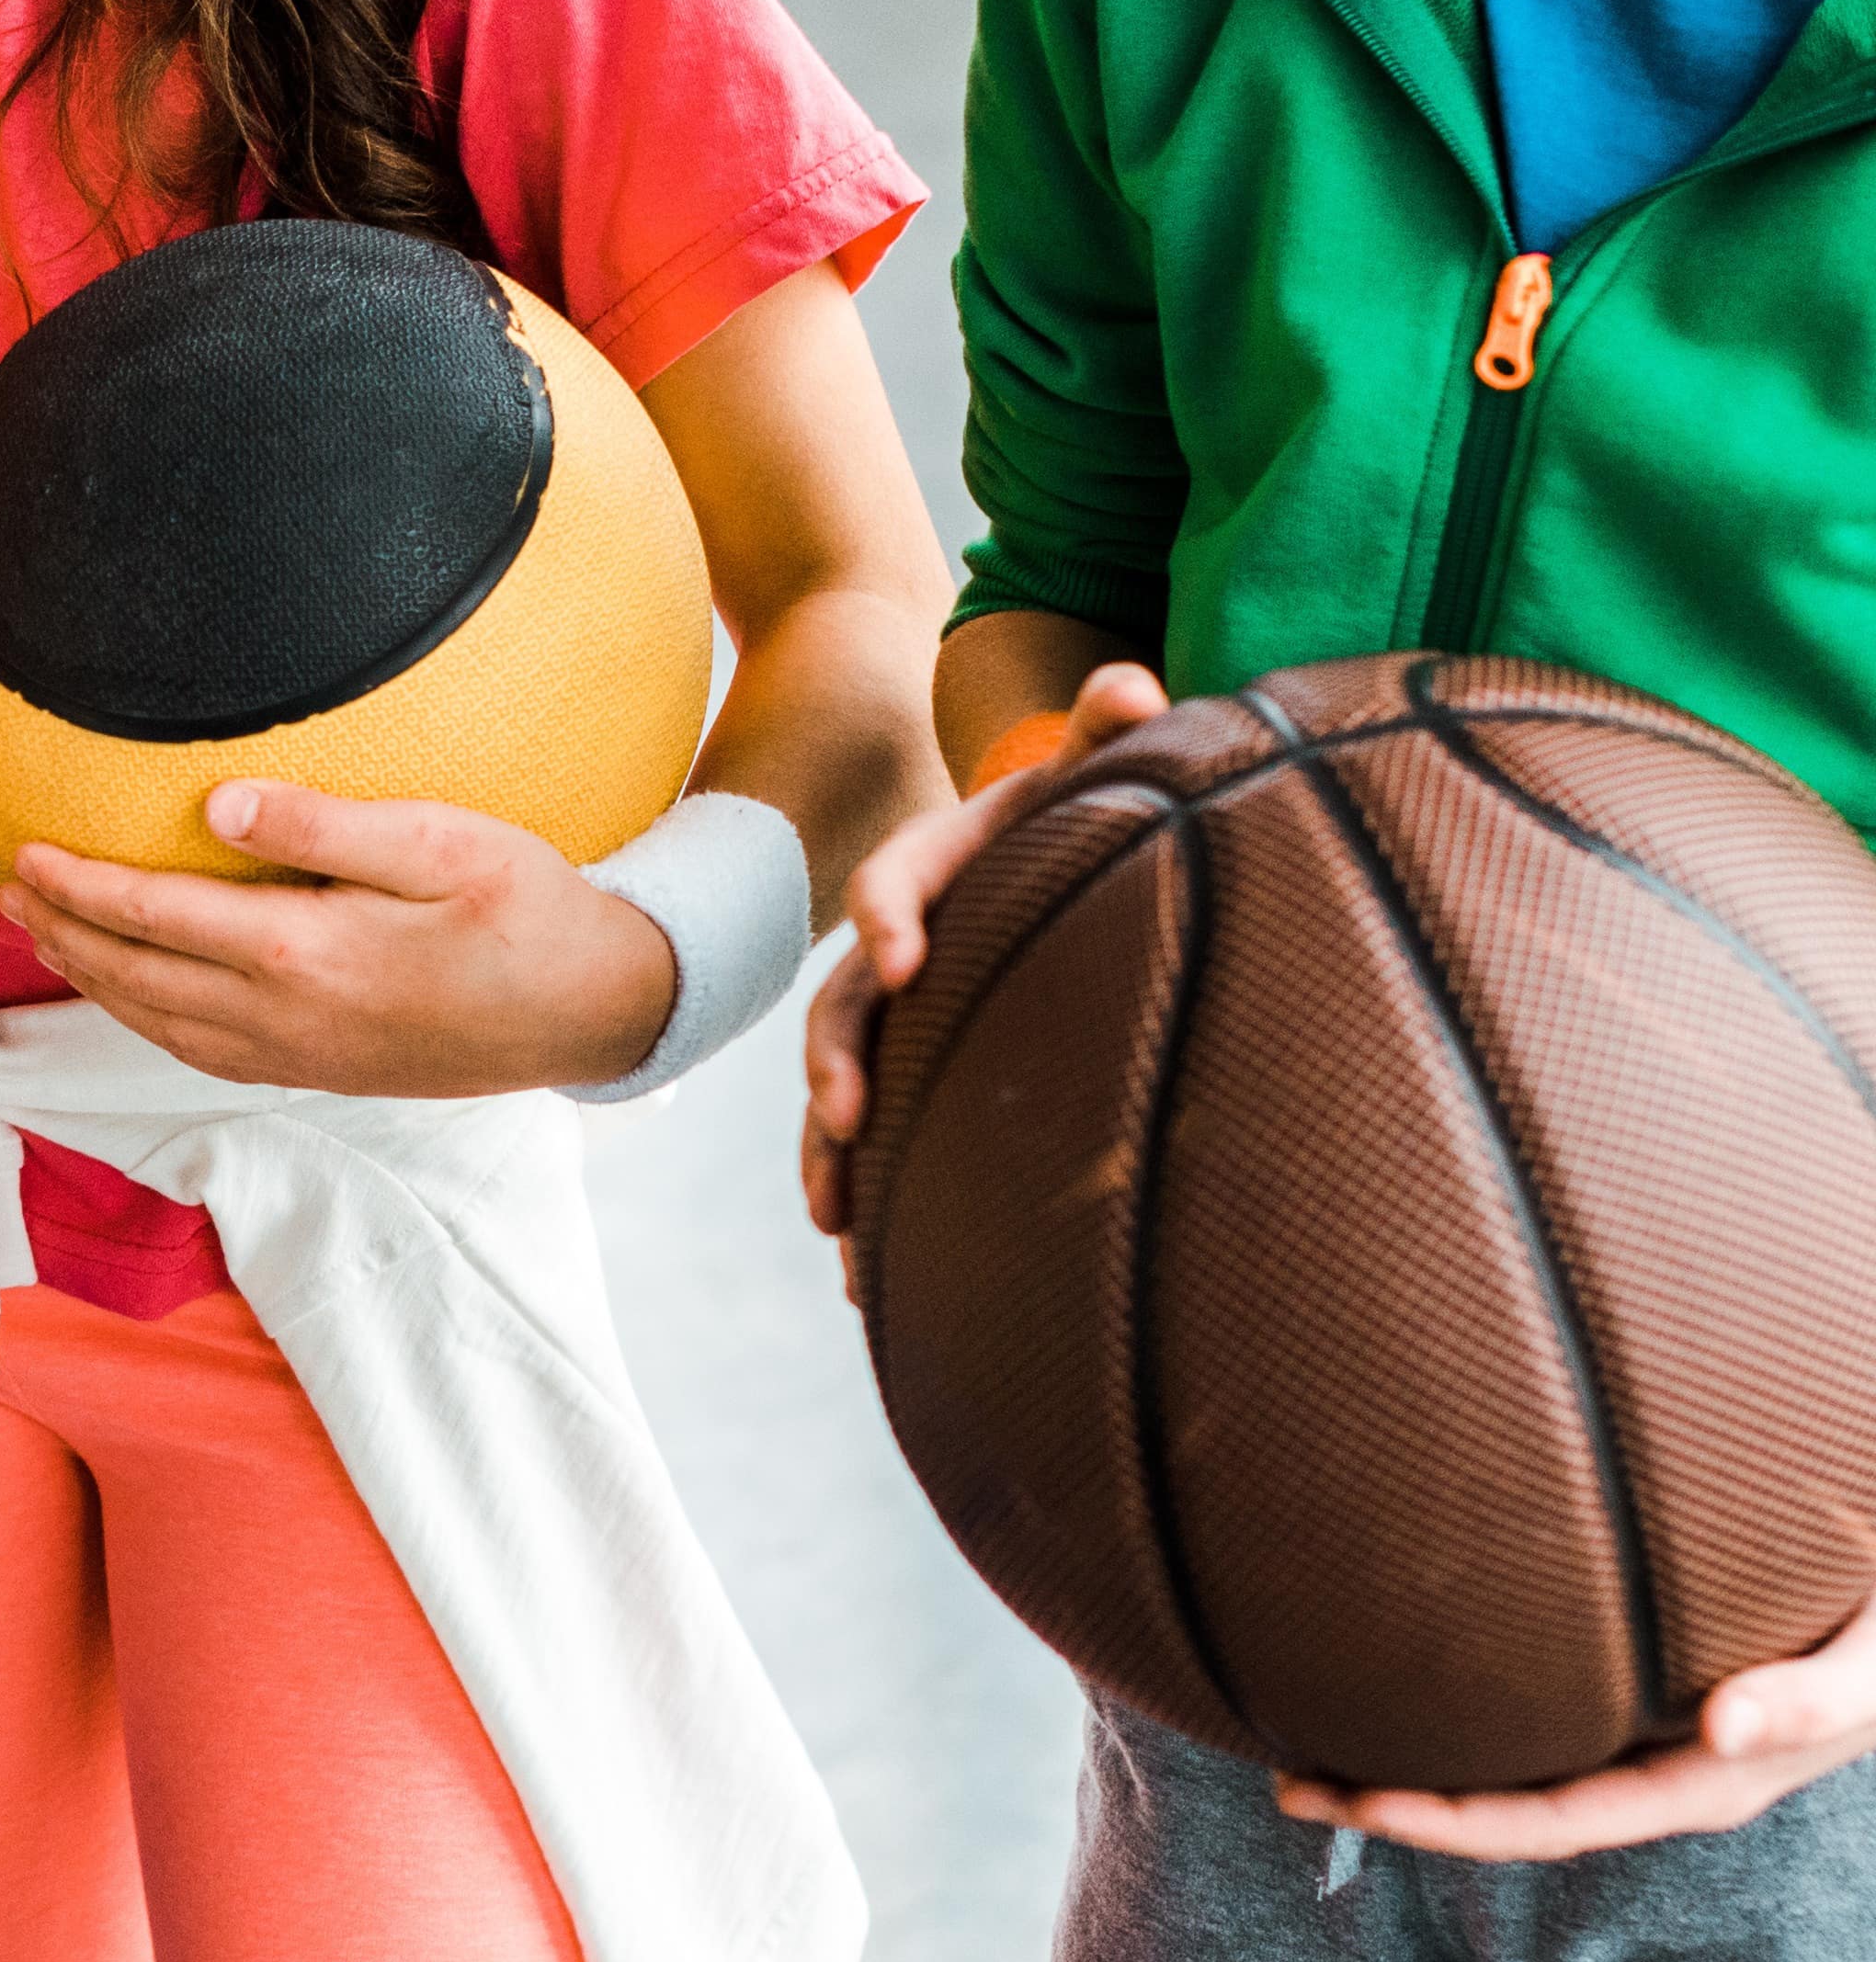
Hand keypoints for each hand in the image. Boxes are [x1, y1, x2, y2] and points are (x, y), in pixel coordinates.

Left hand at [3, 776, 681, 1096]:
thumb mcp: (441, 840)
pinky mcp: (320, 1070)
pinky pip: (200, 1049)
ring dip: (94, 978)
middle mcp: (284, 1017)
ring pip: (159, 1022)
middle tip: (9, 889)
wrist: (596, 1011)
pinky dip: (147, 1016)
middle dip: (64, 932)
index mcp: (303, 953)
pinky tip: (139, 990)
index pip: (153, 916)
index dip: (79, 885)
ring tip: (49, 934)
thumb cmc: (529, 909)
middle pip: (136, 977)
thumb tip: (214, 802)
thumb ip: (322, 824)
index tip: (24, 850)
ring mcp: (299, 1054)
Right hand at [797, 660, 1169, 1252]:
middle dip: (837, 1061)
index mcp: (940, 866)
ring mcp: (906, 1014)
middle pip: (848, 1001)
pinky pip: (878, 1135)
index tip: (904, 960)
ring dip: (831, 1151)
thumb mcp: (1097, 757)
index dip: (890, 913)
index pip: (897, 881)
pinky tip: (868, 1278)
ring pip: (845, 1083)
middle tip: (846, 1115)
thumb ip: (1108, 726)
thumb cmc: (1086, 803)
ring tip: (837, 1221)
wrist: (1055, 844)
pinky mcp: (921, 1066)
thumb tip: (1131, 684)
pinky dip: (867, 1195)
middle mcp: (905, 943)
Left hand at [1278, 1587, 1875, 1857]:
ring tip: (1296, 1736)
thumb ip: (1807, 1701)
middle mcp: (1652, 1773)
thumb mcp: (1867, 1668)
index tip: (1354, 1801)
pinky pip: (1526, 1724)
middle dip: (1395, 1803)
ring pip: (1506, 1767)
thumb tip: (1724, 1727)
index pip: (1547, 1823)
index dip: (1447, 1821)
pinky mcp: (1628, 1696)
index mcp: (1695, 1784)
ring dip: (1405, 1760)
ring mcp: (1637, 1740)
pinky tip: (1381, 1680)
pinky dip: (1450, 1713)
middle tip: (1281, 1779)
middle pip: (1504, 1808)